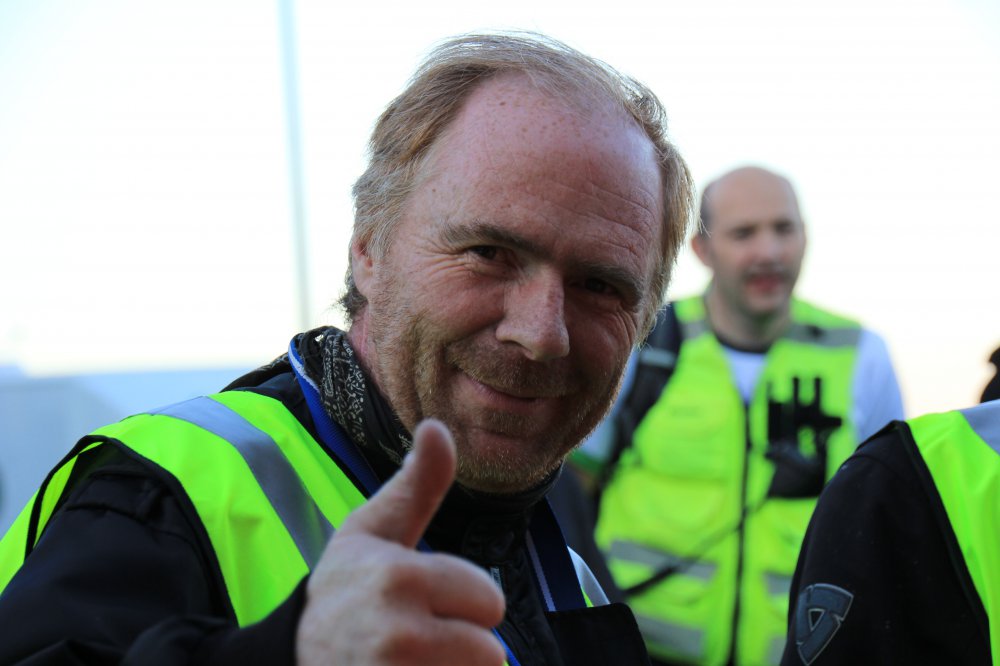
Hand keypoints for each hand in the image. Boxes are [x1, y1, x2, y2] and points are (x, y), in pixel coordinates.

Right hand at [296, 419, 506, 665]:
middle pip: (491, 653)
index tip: (423, 603)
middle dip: (461, 647)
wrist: (284, 659)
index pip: (490, 602)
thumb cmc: (341, 591)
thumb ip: (416, 485)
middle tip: (416, 642)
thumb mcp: (370, 532)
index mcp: (400, 578)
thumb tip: (437, 426)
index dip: (464, 604)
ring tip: (406, 665)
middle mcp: (398, 635)